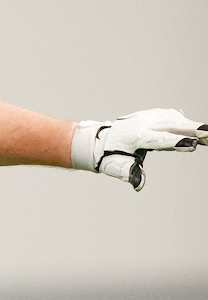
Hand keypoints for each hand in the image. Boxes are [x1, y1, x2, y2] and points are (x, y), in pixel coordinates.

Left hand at [71, 108, 207, 190]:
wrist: (101, 138)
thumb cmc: (110, 156)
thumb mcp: (115, 167)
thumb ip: (128, 173)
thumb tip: (138, 185)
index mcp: (136, 137)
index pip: (159, 140)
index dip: (175, 143)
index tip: (191, 145)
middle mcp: (145, 123)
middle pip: (173, 126)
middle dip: (193, 130)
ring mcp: (151, 116)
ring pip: (177, 120)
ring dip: (195, 127)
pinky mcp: (157, 114)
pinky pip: (176, 119)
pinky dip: (189, 125)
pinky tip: (201, 133)